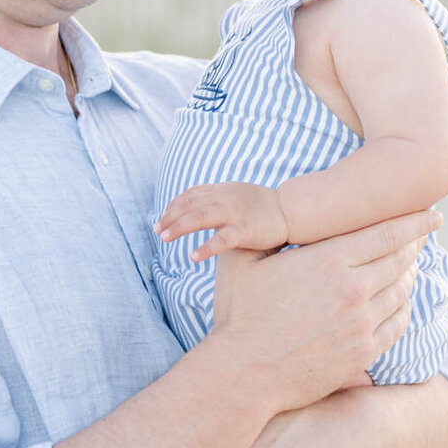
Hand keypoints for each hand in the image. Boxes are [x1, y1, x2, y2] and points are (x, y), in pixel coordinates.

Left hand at [155, 180, 287, 259]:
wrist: (291, 209)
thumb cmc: (263, 206)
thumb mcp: (237, 194)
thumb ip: (218, 198)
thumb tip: (198, 206)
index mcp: (222, 190)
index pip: (191, 195)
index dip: (174, 206)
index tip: (162, 218)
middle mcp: (224, 199)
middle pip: (190, 206)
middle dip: (170, 218)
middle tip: (157, 230)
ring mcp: (234, 213)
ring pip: (200, 218)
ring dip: (179, 228)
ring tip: (164, 239)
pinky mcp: (245, 230)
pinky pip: (221, 240)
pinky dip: (205, 248)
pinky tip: (192, 257)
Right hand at [207, 208, 435, 422]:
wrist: (243, 374)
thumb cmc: (238, 315)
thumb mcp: (242, 261)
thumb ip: (264, 232)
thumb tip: (274, 212)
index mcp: (327, 261)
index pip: (386, 234)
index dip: (414, 222)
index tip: (431, 214)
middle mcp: (352, 290)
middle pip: (400, 259)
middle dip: (416, 243)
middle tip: (425, 233)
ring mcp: (360, 324)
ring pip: (401, 292)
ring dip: (410, 275)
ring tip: (410, 265)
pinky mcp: (362, 353)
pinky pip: (396, 325)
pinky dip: (404, 308)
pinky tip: (401, 302)